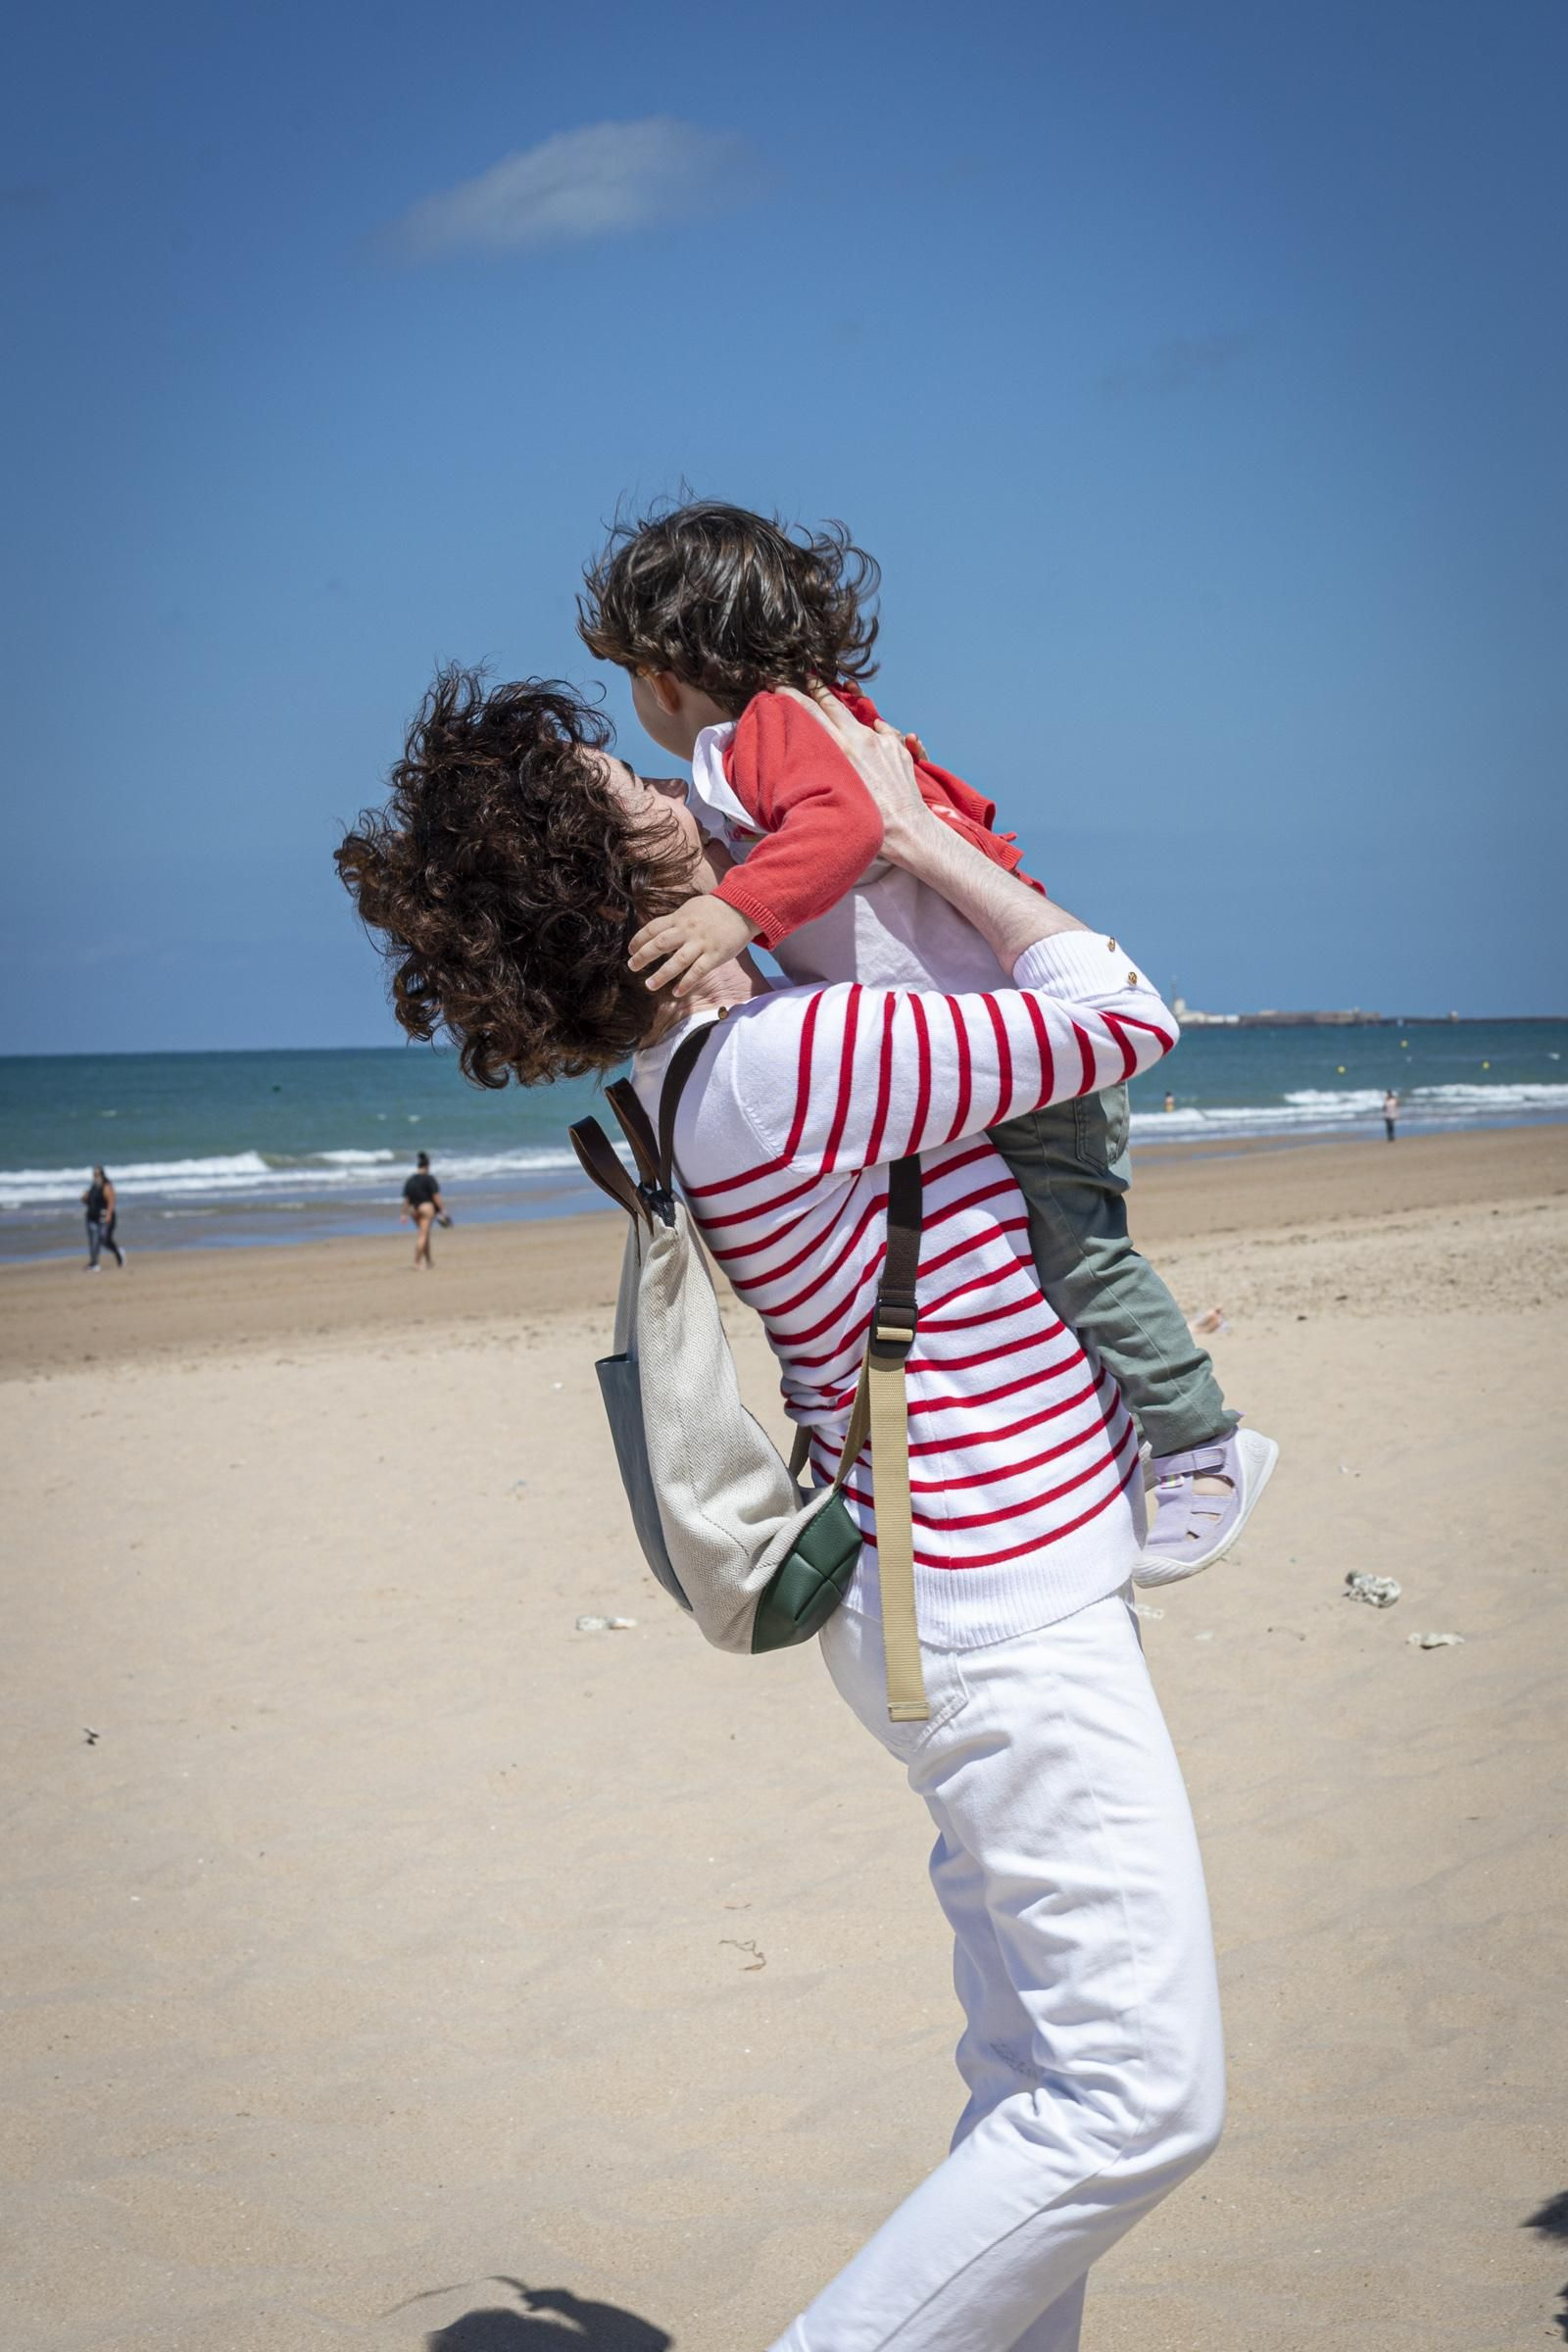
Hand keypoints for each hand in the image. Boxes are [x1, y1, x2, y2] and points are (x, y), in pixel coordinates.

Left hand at [628, 892, 758, 996]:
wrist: (743, 908)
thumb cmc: (715, 909)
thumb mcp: (690, 908)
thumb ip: (675, 920)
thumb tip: (658, 931)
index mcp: (679, 918)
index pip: (653, 928)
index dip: (639, 939)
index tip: (630, 950)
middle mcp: (687, 930)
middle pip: (660, 944)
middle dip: (643, 956)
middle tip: (631, 967)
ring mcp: (701, 943)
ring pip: (677, 961)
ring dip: (661, 974)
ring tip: (649, 985)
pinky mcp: (715, 955)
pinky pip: (698, 971)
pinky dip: (686, 983)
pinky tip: (676, 992)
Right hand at [775, 687, 931, 866]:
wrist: (905, 829)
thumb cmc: (867, 821)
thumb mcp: (835, 790)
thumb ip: (826, 766)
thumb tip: (815, 756)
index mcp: (841, 750)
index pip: (812, 713)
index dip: (793, 696)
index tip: (780, 686)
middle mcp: (861, 739)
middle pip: (833, 705)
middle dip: (817, 690)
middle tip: (805, 677)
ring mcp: (882, 741)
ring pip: (860, 718)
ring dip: (848, 708)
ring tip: (842, 694)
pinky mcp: (897, 747)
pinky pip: (882, 731)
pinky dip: (875, 733)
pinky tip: (871, 732)